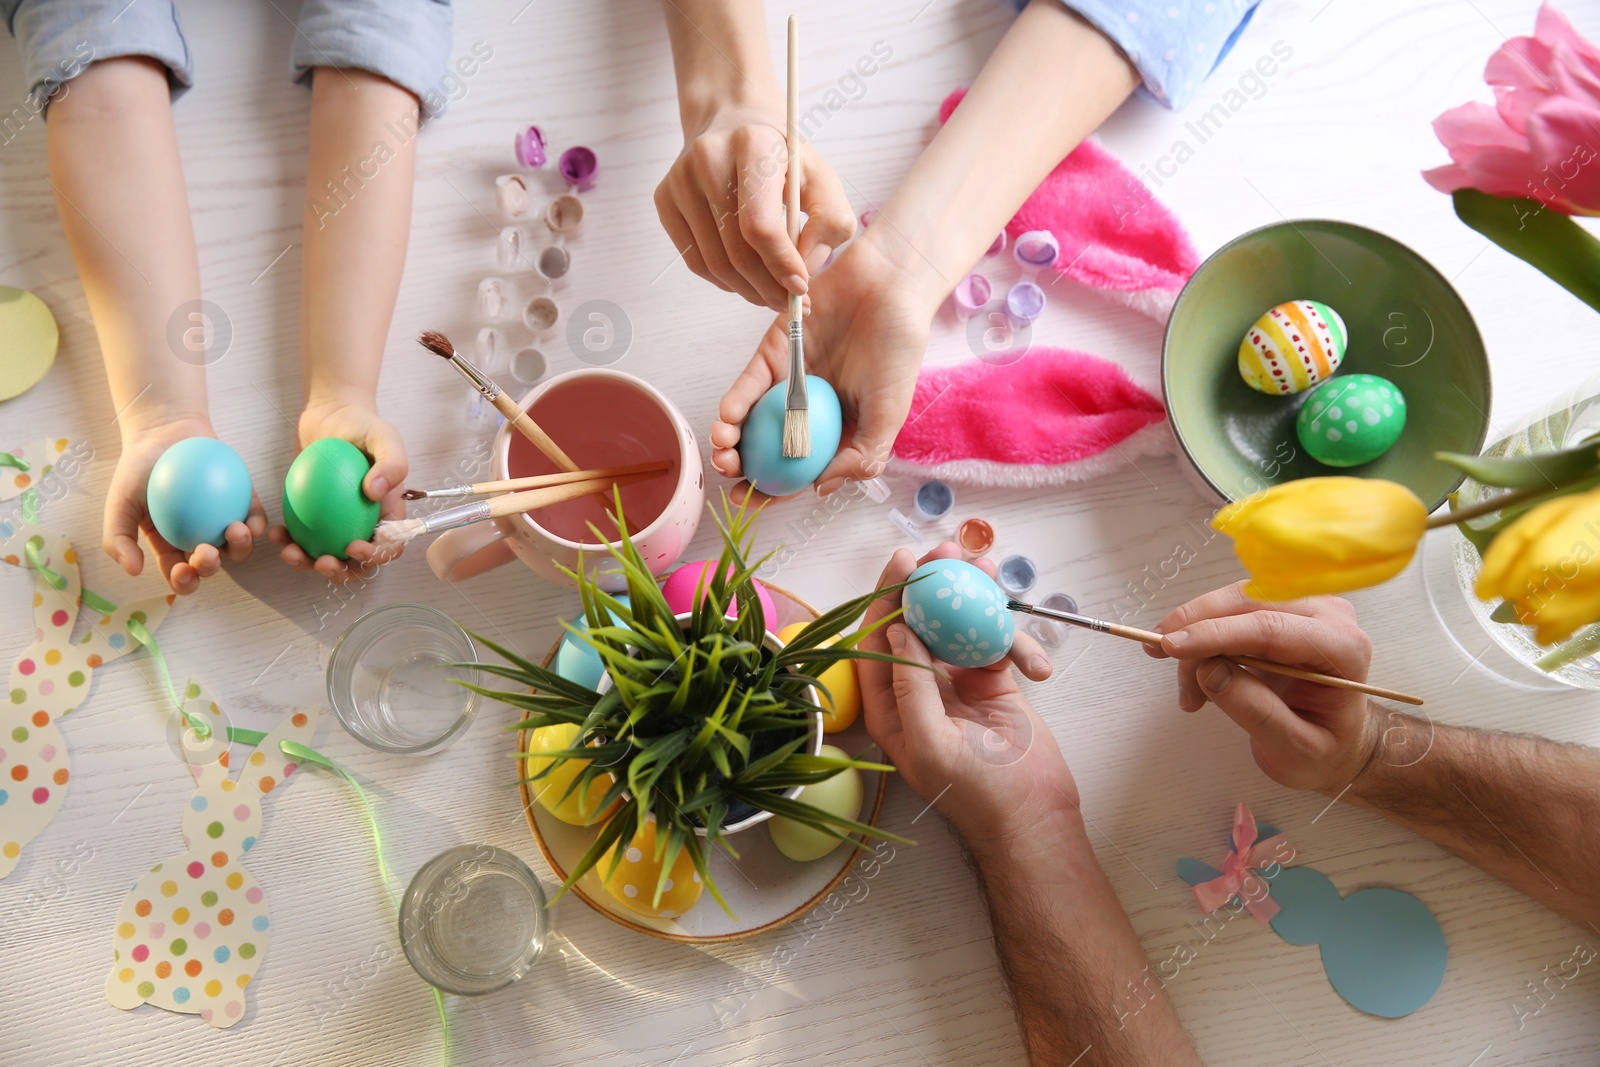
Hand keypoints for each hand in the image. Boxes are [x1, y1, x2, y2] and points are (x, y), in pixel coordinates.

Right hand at [102, 416, 266, 595]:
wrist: (162, 432)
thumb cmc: (137, 470)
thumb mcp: (118, 503)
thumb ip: (118, 538)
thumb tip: (134, 571)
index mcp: (170, 546)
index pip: (180, 574)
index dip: (184, 582)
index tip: (182, 570)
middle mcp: (199, 538)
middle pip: (211, 564)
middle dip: (211, 567)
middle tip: (207, 551)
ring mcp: (222, 521)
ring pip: (238, 546)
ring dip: (241, 548)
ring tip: (235, 532)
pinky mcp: (244, 501)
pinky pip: (254, 518)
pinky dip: (257, 524)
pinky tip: (253, 523)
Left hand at [269, 398, 406, 580]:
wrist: (331, 413)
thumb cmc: (363, 425)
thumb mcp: (385, 437)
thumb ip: (391, 464)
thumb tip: (373, 493)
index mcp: (388, 514)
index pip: (388, 546)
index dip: (374, 557)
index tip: (352, 546)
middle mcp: (364, 523)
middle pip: (356, 562)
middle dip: (339, 571)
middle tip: (321, 561)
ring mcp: (337, 523)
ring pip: (325, 555)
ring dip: (308, 563)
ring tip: (290, 551)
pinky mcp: (312, 516)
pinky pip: (302, 536)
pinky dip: (289, 540)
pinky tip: (276, 533)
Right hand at [655, 105, 854, 311]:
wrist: (732, 120)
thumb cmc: (781, 155)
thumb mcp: (820, 176)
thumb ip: (831, 220)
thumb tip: (806, 267)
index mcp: (752, 145)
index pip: (760, 226)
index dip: (781, 266)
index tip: (801, 287)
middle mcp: (708, 159)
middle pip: (736, 252)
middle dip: (768, 288)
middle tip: (790, 302)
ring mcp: (680, 180)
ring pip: (714, 264)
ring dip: (747, 290)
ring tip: (771, 292)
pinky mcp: (664, 199)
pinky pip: (695, 260)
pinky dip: (724, 281)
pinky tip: (745, 277)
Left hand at [710, 228, 938, 499]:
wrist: (891, 287)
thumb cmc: (899, 349)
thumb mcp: (889, 414)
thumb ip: (861, 456)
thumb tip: (820, 489)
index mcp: (837, 430)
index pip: (799, 469)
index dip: (774, 490)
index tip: (753, 502)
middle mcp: (809, 410)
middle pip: (766, 447)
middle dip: (743, 467)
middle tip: (733, 476)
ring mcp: (789, 381)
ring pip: (751, 419)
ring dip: (731, 439)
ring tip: (725, 451)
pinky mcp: (775, 352)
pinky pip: (749, 382)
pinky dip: (736, 402)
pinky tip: (728, 418)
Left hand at [856, 543, 1071, 842]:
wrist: (1034, 818)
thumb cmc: (977, 793)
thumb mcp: (932, 743)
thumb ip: (912, 687)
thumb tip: (897, 631)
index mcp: (891, 707)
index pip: (877, 641)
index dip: (886, 598)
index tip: (903, 562)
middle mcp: (919, 689)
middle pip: (918, 623)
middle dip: (931, 584)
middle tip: (948, 550)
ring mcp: (957, 683)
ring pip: (958, 624)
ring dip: (974, 597)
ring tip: (988, 570)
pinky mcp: (994, 682)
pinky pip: (995, 642)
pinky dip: (1013, 639)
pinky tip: (1034, 660)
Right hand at [1145, 582, 1380, 792]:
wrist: (1341, 742)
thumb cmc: (1327, 749)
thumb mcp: (1294, 749)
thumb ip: (1256, 712)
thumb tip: (1210, 672)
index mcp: (1342, 648)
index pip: (1269, 627)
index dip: (1215, 634)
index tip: (1170, 645)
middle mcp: (1327, 615)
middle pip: (1246, 603)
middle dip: (1195, 628)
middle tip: (1156, 653)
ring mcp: (1304, 607)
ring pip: (1231, 604)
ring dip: (1197, 639)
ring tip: (1189, 693)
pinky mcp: (1281, 610)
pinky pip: (1230, 612)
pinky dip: (1204, 639)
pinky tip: (1199, 676)